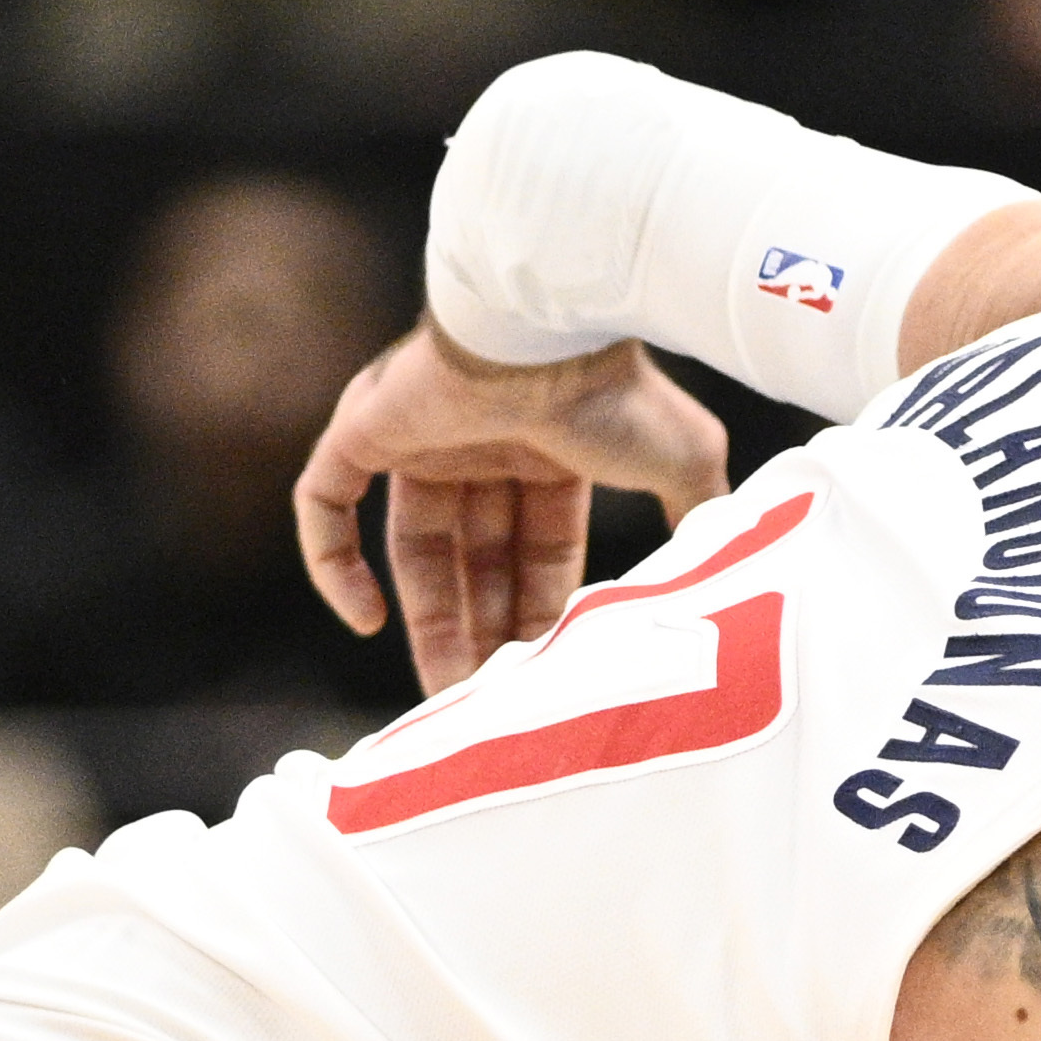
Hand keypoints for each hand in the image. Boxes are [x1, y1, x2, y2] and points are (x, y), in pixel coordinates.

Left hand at [289, 327, 733, 690]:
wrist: (545, 332)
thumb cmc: (615, 393)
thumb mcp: (682, 462)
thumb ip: (697, 514)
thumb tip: (714, 561)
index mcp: (550, 448)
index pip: (538, 550)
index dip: (540, 615)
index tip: (545, 678)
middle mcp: (483, 440)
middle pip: (478, 560)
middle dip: (488, 634)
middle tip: (494, 709)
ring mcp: (419, 433)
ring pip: (415, 548)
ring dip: (428, 622)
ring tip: (444, 697)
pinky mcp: (364, 427)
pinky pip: (326, 502)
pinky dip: (332, 562)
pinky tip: (364, 623)